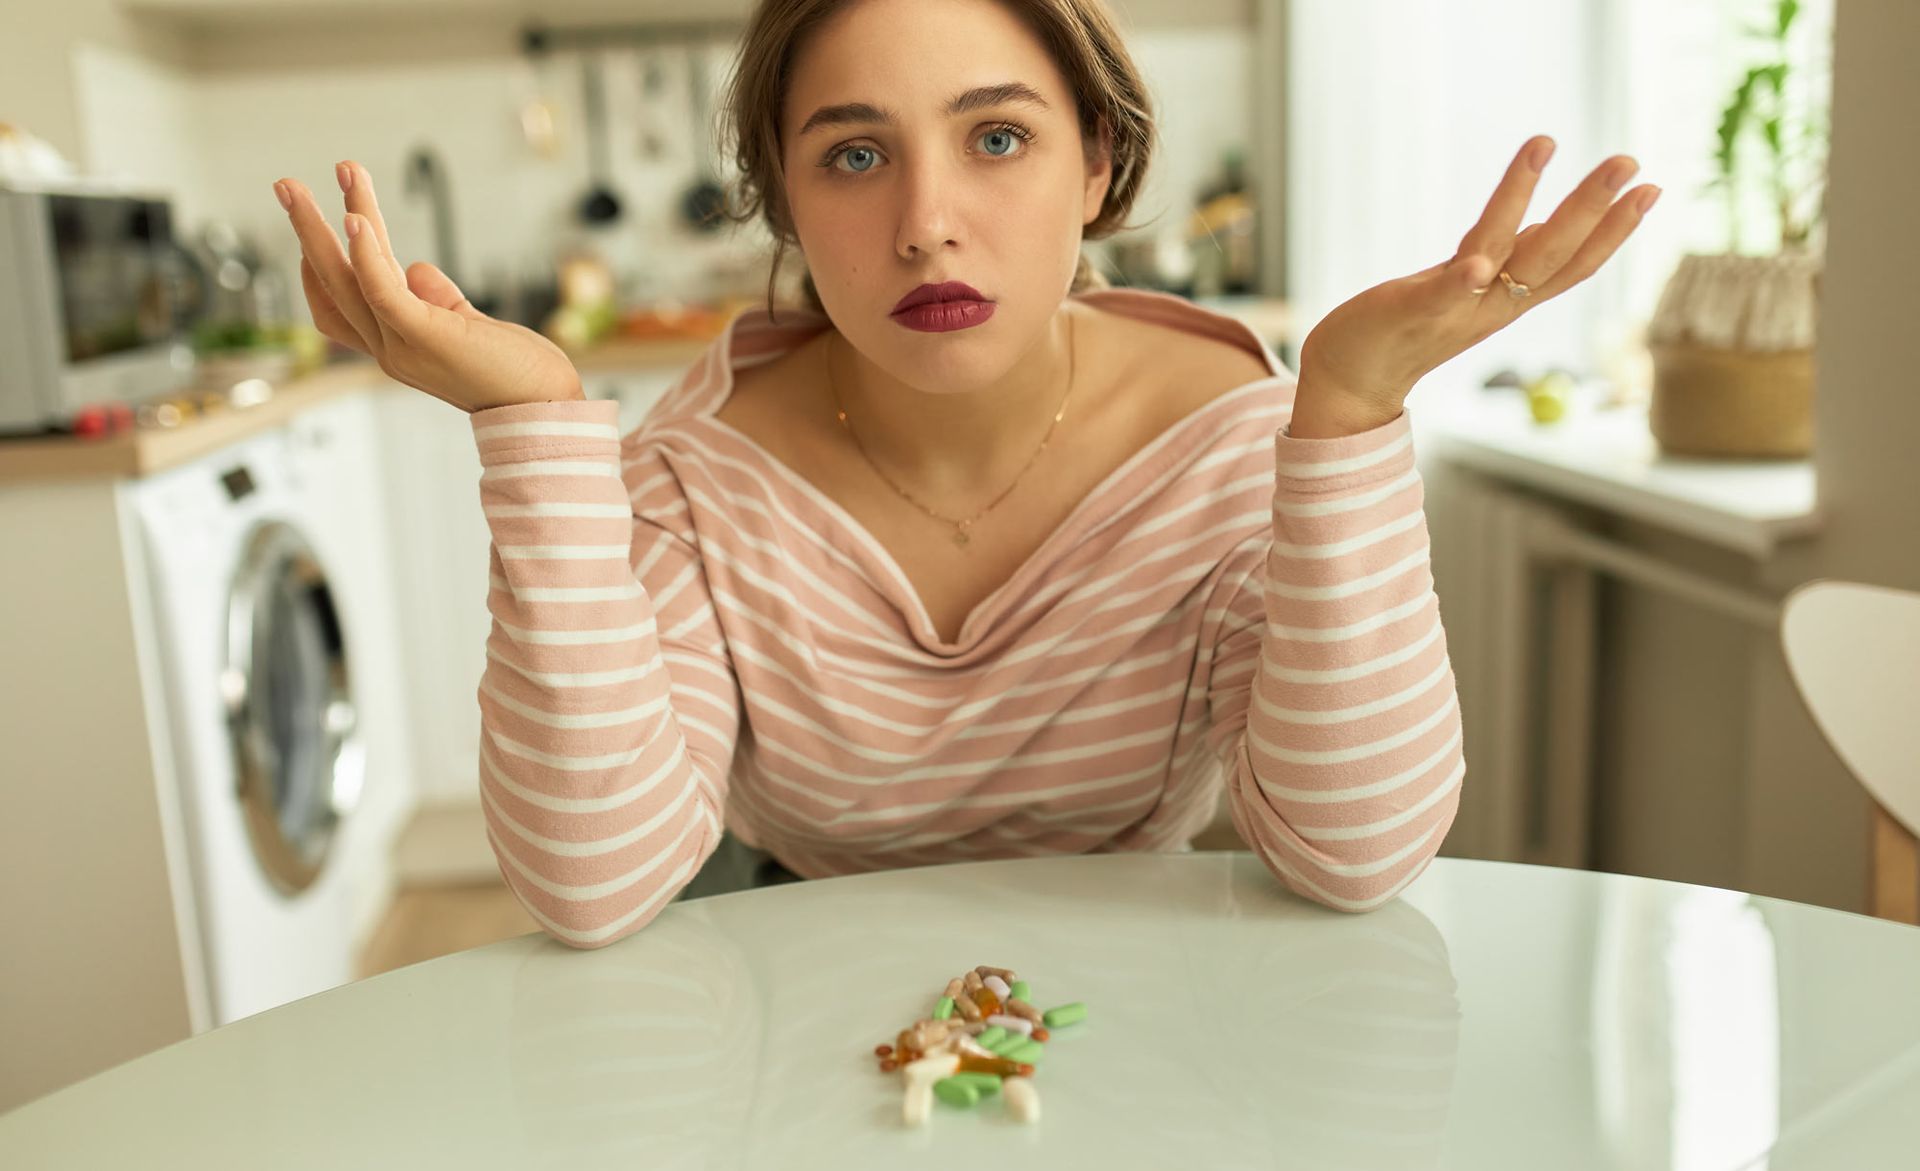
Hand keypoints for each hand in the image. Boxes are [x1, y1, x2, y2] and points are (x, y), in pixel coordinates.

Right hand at [273, 161, 584, 412]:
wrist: (546, 406)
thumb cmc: (514, 369)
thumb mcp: (467, 326)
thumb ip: (438, 298)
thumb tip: (415, 268)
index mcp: (394, 347)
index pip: (337, 308)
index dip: (320, 268)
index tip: (321, 223)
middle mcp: (387, 350)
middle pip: (331, 285)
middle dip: (306, 230)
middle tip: (285, 184)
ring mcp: (401, 346)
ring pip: (349, 279)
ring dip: (330, 225)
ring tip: (336, 172)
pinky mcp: (425, 336)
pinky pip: (383, 291)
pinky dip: (366, 256)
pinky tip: (356, 220)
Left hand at [1290, 136, 1659, 437]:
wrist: (1353, 382)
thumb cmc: (1410, 328)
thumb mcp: (1471, 289)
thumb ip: (1510, 261)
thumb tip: (1552, 226)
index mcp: (1509, 296)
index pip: (1574, 262)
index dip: (1615, 228)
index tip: (1652, 186)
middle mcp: (1492, 304)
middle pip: (1555, 255)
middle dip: (1594, 207)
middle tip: (1630, 161)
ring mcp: (1455, 309)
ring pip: (1506, 258)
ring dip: (1528, 206)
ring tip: (1545, 142)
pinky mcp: (1409, 314)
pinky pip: (1442, 297)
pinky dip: (1462, 282)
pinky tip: (1477, 265)